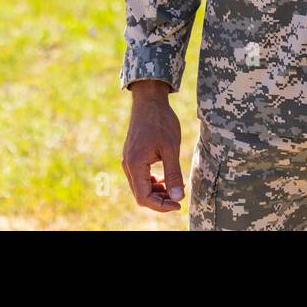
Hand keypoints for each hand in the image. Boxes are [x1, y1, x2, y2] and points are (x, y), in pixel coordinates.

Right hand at [121, 80, 184, 212]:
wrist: (149, 101)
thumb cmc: (161, 121)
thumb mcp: (171, 148)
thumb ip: (173, 174)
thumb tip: (178, 197)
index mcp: (135, 164)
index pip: (144, 197)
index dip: (161, 205)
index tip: (178, 204)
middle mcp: (128, 165)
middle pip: (141, 195)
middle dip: (160, 200)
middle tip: (179, 198)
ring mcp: (128, 160)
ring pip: (140, 187)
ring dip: (157, 192)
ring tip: (176, 186)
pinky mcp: (132, 156)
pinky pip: (140, 177)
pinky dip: (153, 182)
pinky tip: (167, 178)